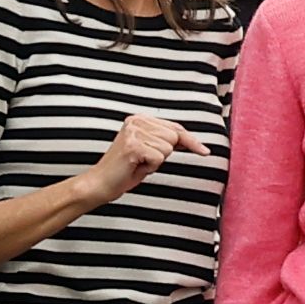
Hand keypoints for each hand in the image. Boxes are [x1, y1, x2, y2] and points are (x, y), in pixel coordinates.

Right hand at [77, 112, 206, 208]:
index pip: (174, 127)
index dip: (191, 141)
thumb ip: (165, 141)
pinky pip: (159, 158)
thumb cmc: (124, 171)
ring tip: (138, 164)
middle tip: (144, 161)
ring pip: (167, 148)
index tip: (204, 151)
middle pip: (174, 137)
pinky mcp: (133, 145)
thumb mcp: (149, 152)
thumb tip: (189, 140)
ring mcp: (134, 132)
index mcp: (139, 119)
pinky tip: (135, 167)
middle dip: (164, 154)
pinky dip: (150, 167)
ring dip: (156, 161)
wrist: (101, 184)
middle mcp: (136, 121)